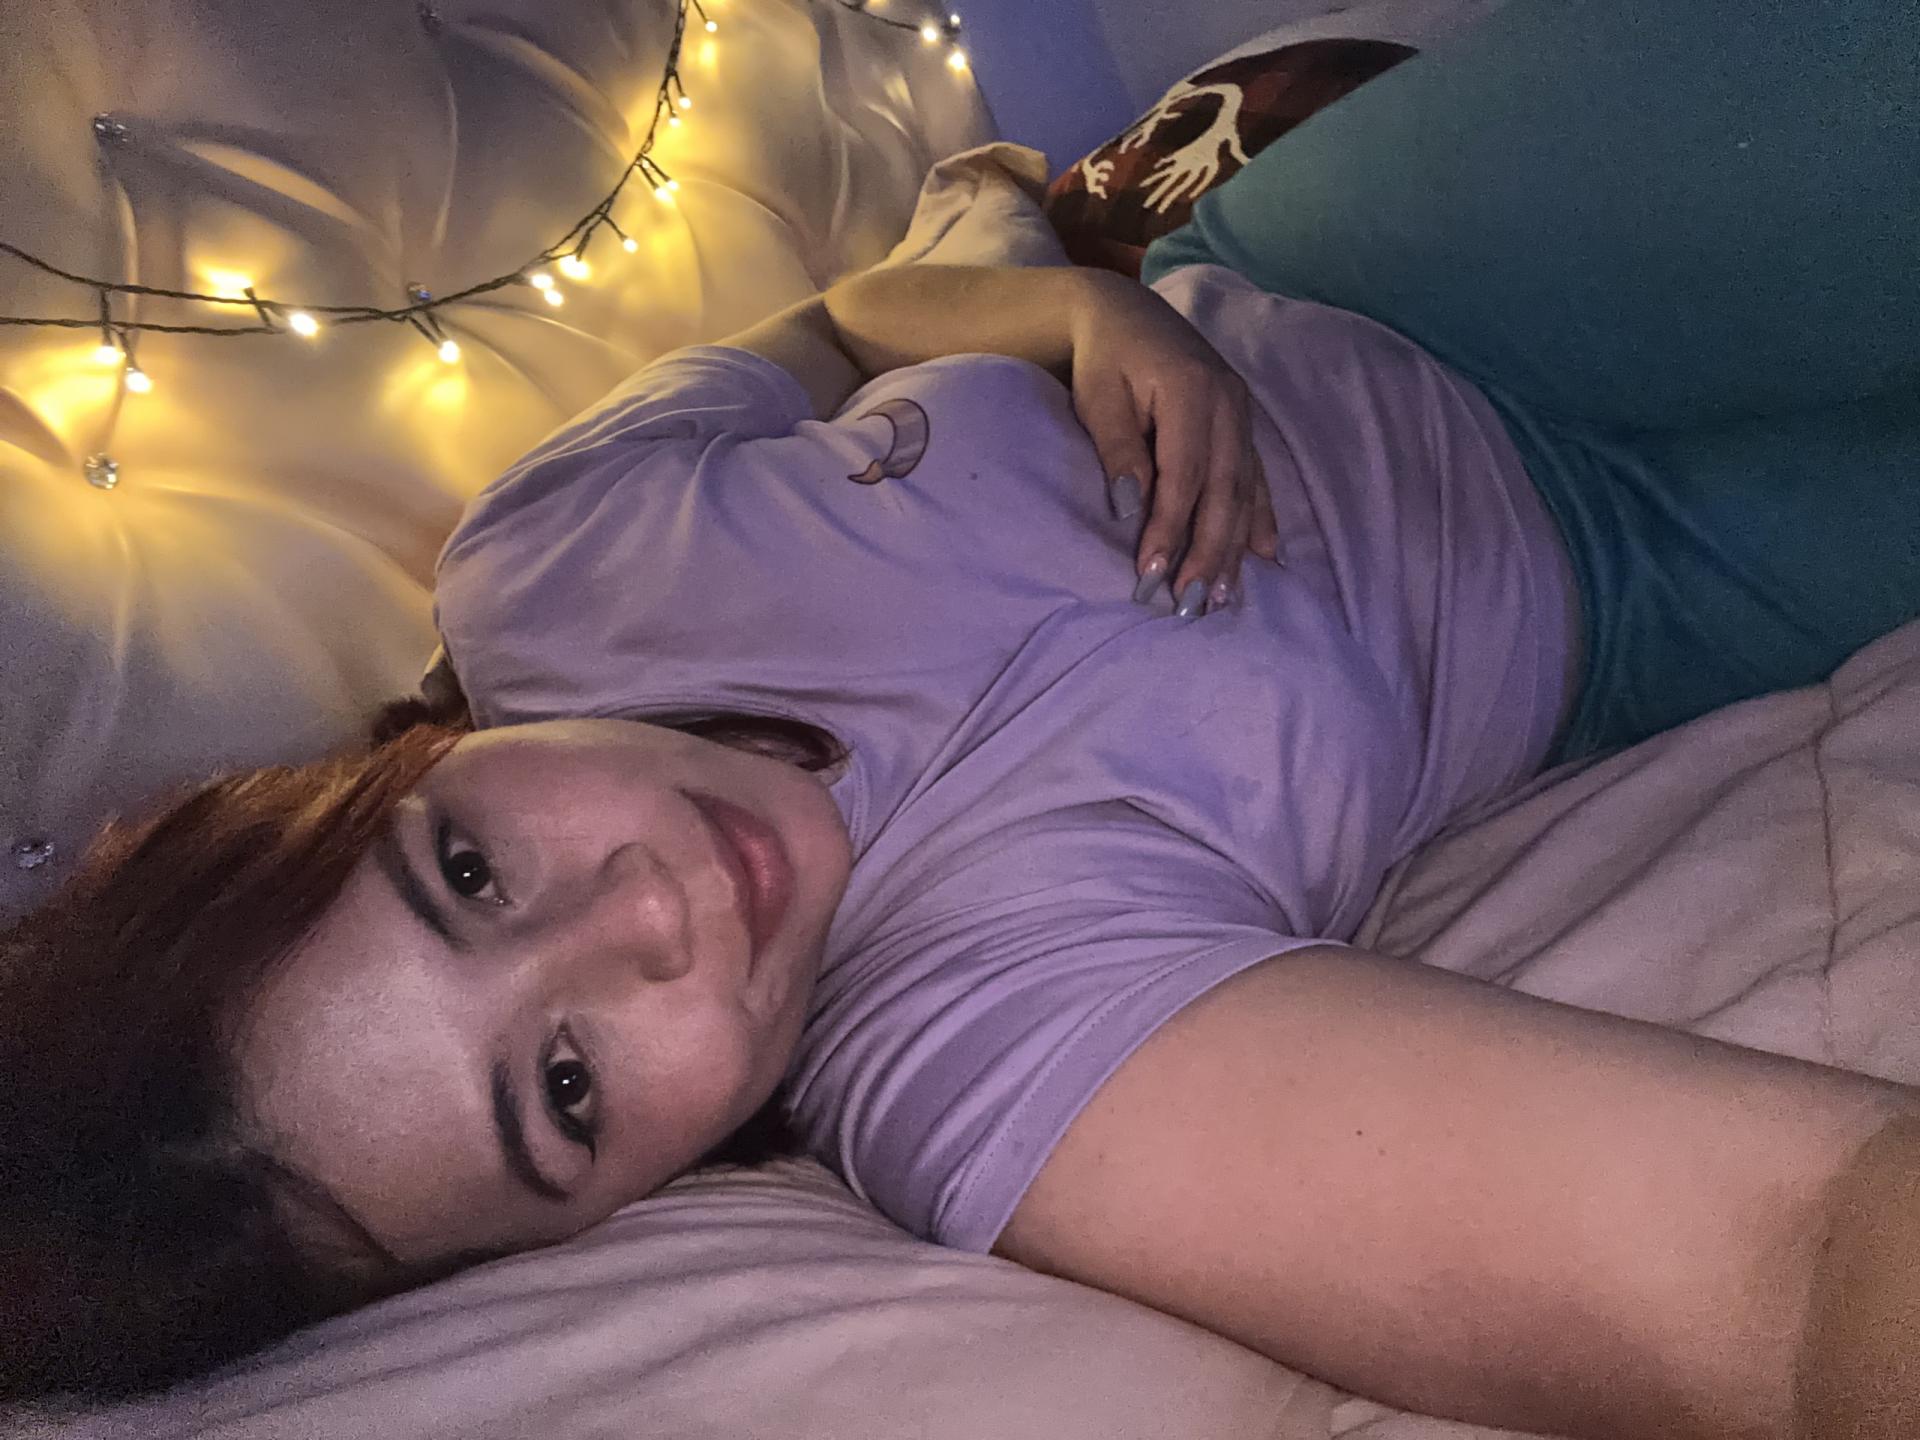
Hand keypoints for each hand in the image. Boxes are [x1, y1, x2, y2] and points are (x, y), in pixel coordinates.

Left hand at [1065, 270, 1279, 614]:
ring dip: (1234, 547)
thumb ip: (1118, 449)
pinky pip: (1257, 478)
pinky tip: (1264, 555)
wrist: (1123, 311)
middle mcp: (1229, 403)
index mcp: (1191, 390)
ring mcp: (1242, 413)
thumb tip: (1129, 508)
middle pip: (1224, 490)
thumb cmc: (1103, 357)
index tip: (1153, 573)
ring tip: (1222, 597)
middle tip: (1192, 605)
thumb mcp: (1098, 397)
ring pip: (1244, 490)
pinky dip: (1260, 518)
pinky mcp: (1243, 422)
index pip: (1184, 474)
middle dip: (1209, 552)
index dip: (1171, 527)